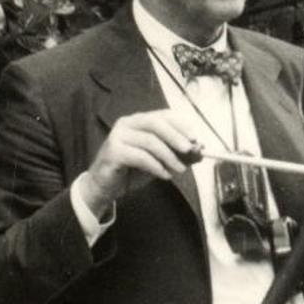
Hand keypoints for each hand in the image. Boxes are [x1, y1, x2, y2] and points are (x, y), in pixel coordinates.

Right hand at [80, 110, 199, 217]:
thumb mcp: (158, 160)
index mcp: (138, 120)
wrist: (104, 188)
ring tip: (180, 169)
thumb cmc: (132, 171)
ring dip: (169, 156)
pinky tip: (165, 175)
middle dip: (176, 136)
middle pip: (156, 123)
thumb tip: (199, 150)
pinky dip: (156, 166)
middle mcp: (127, 123)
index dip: (180, 124)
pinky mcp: (113, 151)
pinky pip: (140, 156)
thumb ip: (175, 153)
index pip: (163, 115)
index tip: (195, 137)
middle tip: (189, 149)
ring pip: (150, 141)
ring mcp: (118, 136)